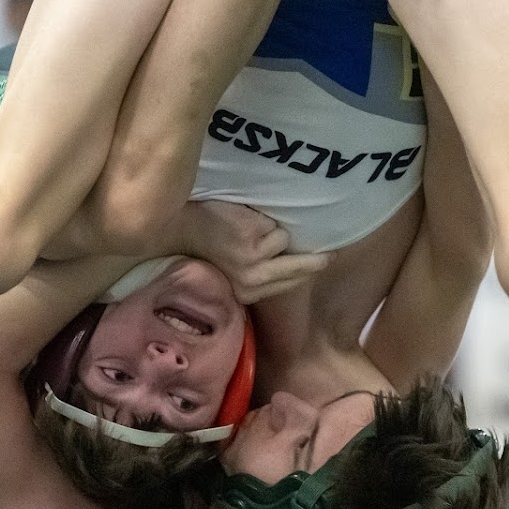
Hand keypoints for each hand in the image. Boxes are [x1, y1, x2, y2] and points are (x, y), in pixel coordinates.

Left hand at [181, 201, 330, 303]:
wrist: (180, 227)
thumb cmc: (208, 245)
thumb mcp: (234, 270)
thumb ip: (261, 274)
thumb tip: (298, 269)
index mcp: (248, 292)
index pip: (290, 283)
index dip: (306, 272)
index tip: (323, 263)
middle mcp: (253, 279)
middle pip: (299, 266)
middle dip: (314, 259)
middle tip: (329, 254)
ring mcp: (253, 257)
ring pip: (284, 239)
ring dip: (270, 229)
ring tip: (249, 227)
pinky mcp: (252, 234)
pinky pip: (272, 222)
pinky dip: (261, 216)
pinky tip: (243, 217)